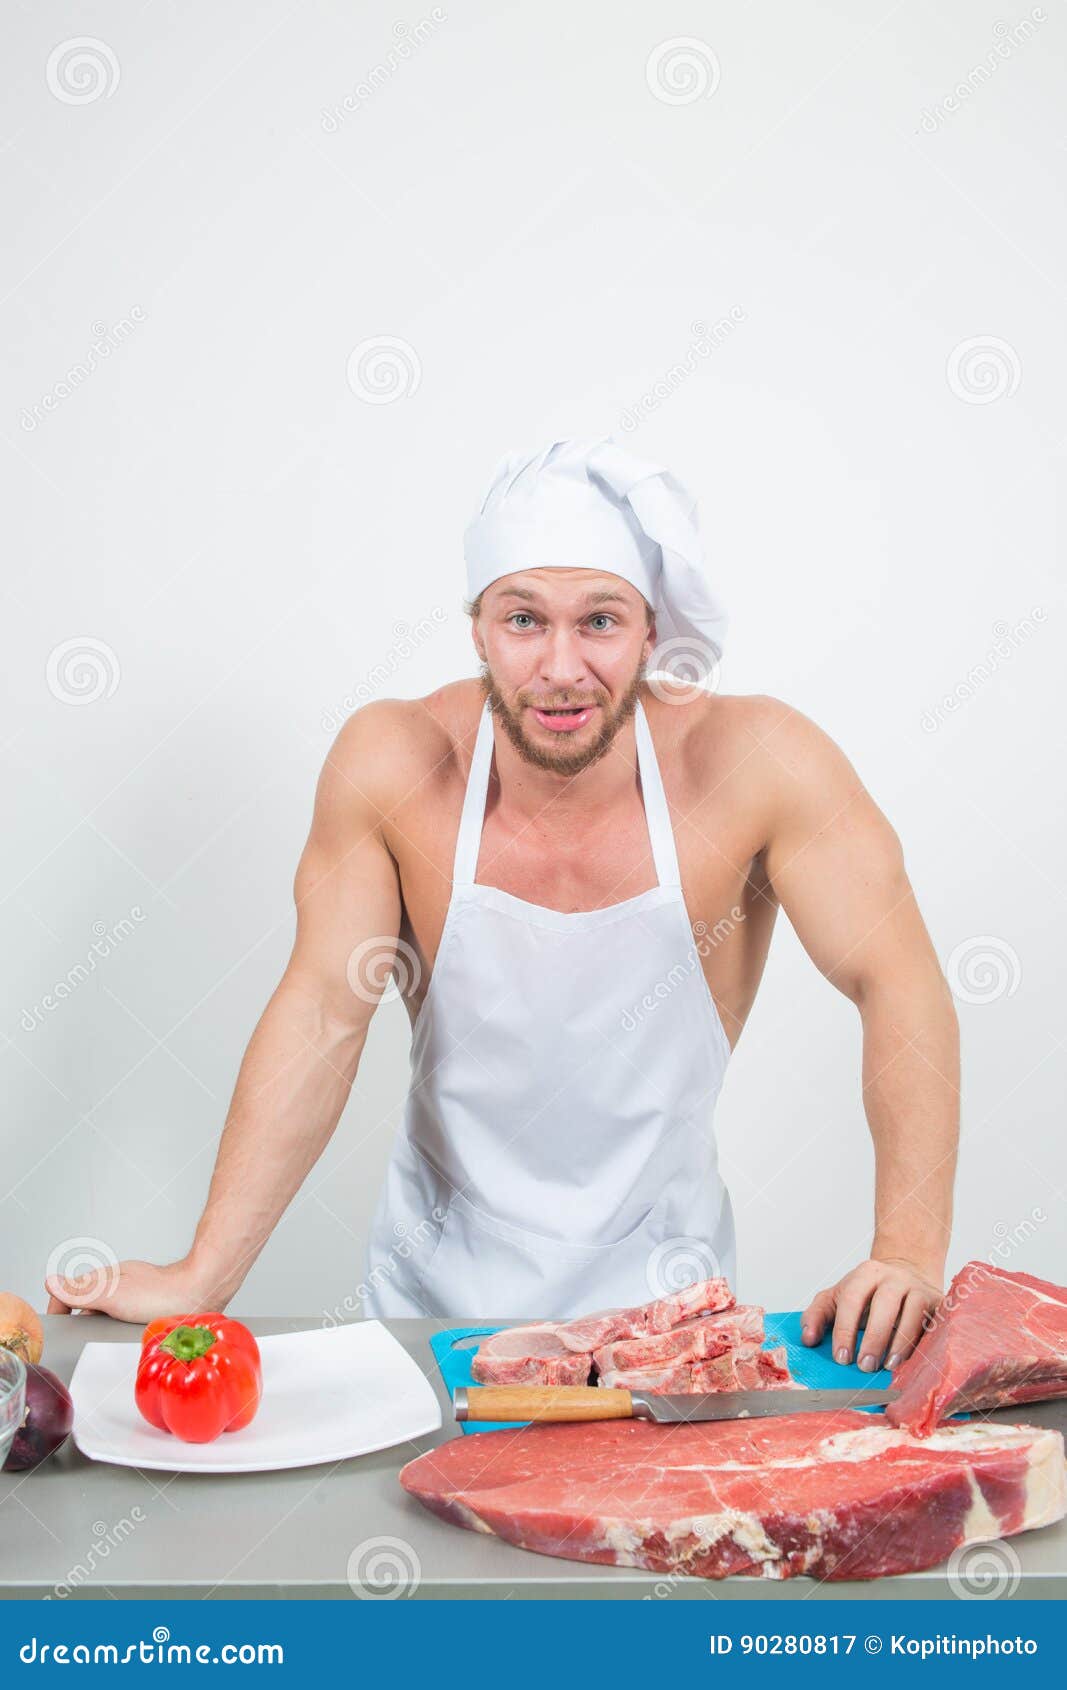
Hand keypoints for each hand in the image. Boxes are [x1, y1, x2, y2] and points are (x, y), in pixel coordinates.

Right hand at [44, 1256, 225, 1323]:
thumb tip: (51, 1282)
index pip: (70, 1289)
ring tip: (106, 1339)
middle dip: (81, 1319)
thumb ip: (81, 1292)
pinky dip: (122, 1328)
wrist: (201, 1295)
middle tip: (81, 1336)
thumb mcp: (113, 1296)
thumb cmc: (162, 1293)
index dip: (60, 1306)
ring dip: (102, 1325)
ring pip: (108, 1310)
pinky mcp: (150, 1306)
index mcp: (107, 1278)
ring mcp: (136, 1294)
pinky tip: (128, 1338)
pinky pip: (127, 1318)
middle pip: (88, 1301)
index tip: (58, 1324)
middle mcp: (120, 1283)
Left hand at [800, 1256, 942, 1372]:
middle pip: (885, 1305)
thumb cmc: (869, 1294)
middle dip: (874, 1338)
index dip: (845, 1329)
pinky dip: (924, 1344)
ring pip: (913, 1315)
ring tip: (889, 1367)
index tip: (841, 1357)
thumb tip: (808, 1339)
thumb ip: (818, 1315)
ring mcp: (919, 1290)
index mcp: (866, 1274)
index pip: (852, 1298)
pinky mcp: (938, 1305)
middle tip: (864, 1366)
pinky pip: (933, 1325)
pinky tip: (914, 1362)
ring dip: (901, 1344)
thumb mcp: (838, 1297)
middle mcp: (894, 1278)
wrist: (908, 1274)